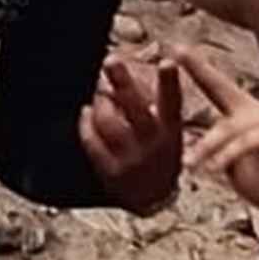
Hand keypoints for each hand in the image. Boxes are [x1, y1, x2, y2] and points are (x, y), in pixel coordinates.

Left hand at [79, 57, 182, 212]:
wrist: (153, 198)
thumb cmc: (161, 152)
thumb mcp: (170, 130)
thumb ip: (156, 103)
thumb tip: (131, 74)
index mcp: (170, 130)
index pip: (172, 103)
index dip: (170, 83)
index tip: (167, 62)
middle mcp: (152, 144)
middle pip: (134, 109)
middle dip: (123, 82)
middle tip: (111, 60)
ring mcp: (130, 158)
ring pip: (107, 121)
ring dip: (100, 102)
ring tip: (101, 94)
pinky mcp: (110, 170)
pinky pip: (91, 140)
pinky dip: (86, 122)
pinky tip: (87, 113)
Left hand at [174, 46, 258, 222]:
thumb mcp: (233, 166)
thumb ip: (217, 150)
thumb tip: (190, 145)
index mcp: (244, 115)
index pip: (218, 87)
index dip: (199, 67)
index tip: (178, 49)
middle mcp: (257, 111)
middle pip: (222, 89)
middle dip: (200, 69)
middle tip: (176, 54)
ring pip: (229, 126)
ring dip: (207, 148)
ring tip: (190, 165)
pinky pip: (245, 142)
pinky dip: (227, 156)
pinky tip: (214, 169)